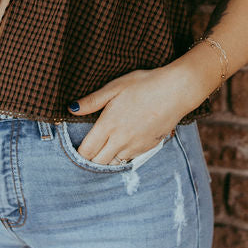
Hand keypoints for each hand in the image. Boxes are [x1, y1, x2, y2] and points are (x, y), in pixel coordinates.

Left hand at [66, 64, 199, 165]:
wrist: (176, 91)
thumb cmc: (144, 84)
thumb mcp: (115, 86)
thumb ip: (92, 100)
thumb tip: (71, 109)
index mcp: (109, 124)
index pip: (87, 151)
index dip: (78, 154)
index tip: (76, 150)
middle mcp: (120, 140)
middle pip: (98, 162)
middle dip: (89, 161)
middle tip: (86, 153)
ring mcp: (135, 146)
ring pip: (113, 164)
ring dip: (105, 161)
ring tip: (100, 153)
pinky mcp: (148, 148)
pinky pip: (129, 160)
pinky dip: (121, 158)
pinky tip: (119, 149)